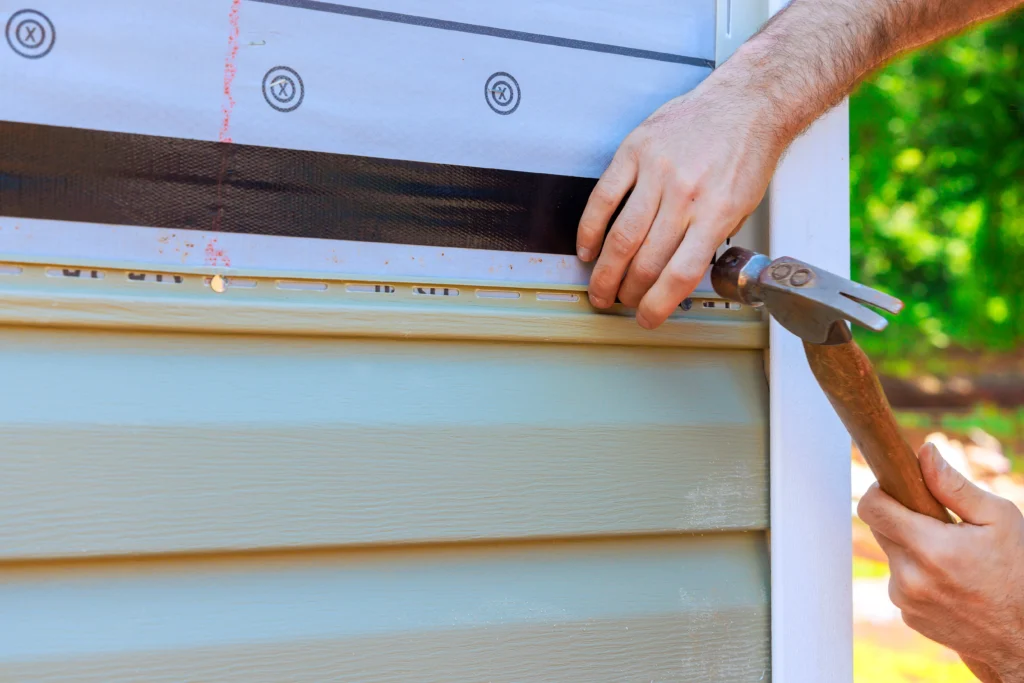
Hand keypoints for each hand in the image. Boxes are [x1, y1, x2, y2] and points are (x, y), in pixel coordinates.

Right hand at [575, 68, 784, 328]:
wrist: (747, 102)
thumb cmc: (746, 153)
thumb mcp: (742, 206)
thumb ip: (708, 239)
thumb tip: (675, 275)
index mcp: (716, 213)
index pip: (679, 275)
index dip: (657, 305)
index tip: (646, 318)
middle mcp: (686, 195)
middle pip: (645, 261)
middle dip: (628, 293)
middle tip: (620, 303)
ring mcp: (657, 172)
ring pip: (621, 237)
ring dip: (606, 271)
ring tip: (600, 288)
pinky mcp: (636, 151)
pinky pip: (604, 197)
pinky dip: (590, 229)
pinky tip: (587, 249)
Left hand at [858, 443, 1023, 680]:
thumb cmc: (1019, 572)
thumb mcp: (999, 519)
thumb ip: (954, 486)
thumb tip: (925, 453)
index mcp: (930, 548)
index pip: (871, 507)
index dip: (880, 490)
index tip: (897, 486)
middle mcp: (910, 576)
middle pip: (880, 528)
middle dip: (902, 518)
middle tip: (938, 523)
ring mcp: (906, 599)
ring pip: (892, 555)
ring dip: (911, 548)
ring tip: (951, 557)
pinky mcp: (908, 615)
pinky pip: (901, 581)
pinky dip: (917, 575)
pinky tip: (950, 581)